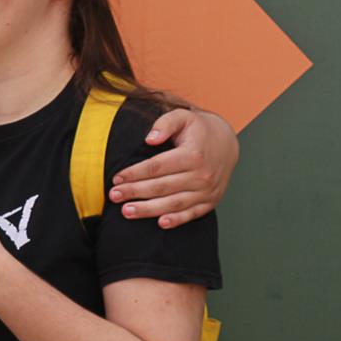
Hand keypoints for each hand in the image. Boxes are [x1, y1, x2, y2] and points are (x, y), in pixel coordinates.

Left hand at [108, 108, 237, 227]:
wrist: (227, 144)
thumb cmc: (199, 130)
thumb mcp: (183, 117)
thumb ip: (165, 124)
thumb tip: (149, 139)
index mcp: (193, 154)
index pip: (157, 166)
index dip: (135, 173)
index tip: (116, 178)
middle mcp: (202, 174)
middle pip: (162, 187)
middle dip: (135, 192)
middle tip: (114, 196)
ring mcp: (207, 190)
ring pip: (174, 204)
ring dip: (149, 210)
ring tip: (126, 211)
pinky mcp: (210, 201)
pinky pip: (192, 214)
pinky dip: (176, 220)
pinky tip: (160, 223)